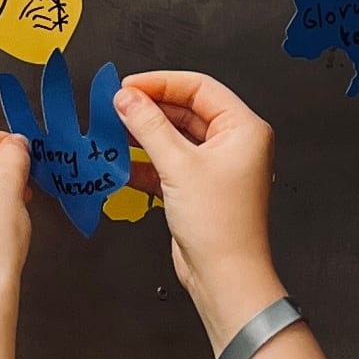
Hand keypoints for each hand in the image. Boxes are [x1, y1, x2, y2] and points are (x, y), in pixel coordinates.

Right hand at [114, 71, 281, 350]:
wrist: (224, 276)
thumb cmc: (221, 226)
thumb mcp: (178, 165)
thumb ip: (148, 126)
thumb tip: (126, 99)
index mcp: (243, 129)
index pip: (199, 88)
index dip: (161, 83)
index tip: (128, 86)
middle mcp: (234, 144)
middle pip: (186, 110)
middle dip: (150, 108)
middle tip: (116, 106)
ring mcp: (217, 166)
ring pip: (175, 137)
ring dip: (145, 135)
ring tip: (114, 130)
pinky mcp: (199, 187)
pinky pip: (170, 163)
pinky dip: (147, 162)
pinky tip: (123, 162)